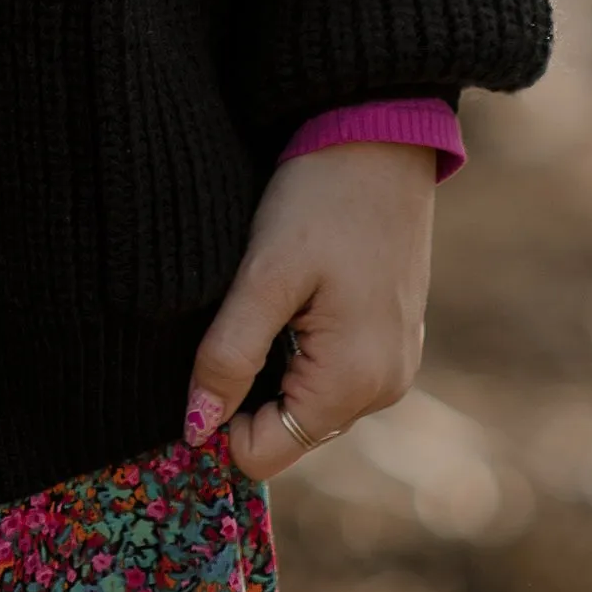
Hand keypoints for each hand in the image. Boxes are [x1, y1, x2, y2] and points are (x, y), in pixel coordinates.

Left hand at [182, 142, 434, 481]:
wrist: (381, 137)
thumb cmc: (320, 198)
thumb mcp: (263, 276)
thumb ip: (229, 357)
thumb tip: (196, 430)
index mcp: (353, 382)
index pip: (262, 454)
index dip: (219, 419)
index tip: (207, 358)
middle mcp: (384, 388)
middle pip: (286, 432)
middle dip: (249, 392)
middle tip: (240, 316)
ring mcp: (394, 365)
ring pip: (306, 403)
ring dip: (274, 368)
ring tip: (271, 299)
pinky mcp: (394, 340)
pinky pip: (331, 374)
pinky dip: (301, 350)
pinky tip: (297, 295)